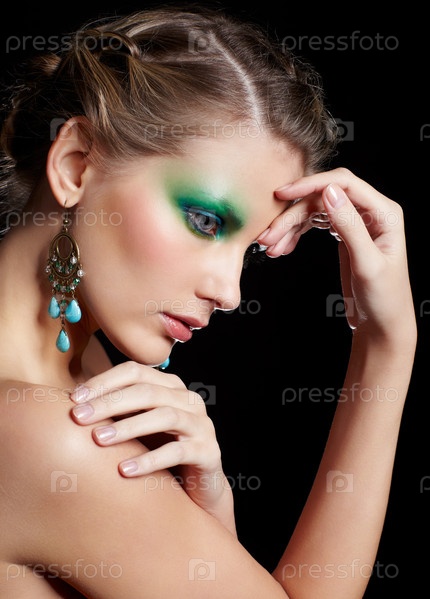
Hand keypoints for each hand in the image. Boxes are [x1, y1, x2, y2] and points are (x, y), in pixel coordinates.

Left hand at [70, 361, 235, 534]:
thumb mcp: (139, 426)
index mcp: (171, 387)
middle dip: (110, 402)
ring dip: (129, 426)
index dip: (104, 382)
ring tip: (98, 440)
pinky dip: (149, 460)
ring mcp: (201, 424)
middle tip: (79, 417)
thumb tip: (72, 401)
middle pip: (147, 391)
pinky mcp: (208, 452)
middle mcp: (188, 400)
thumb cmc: (161, 450)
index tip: (74, 398)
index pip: (135, 372)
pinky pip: (178, 452)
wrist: (199, 487)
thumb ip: (117, 411)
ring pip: (165, 416)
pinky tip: (124, 470)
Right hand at [258, 167, 415, 340]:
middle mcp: (370, 211)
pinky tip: (282, 248)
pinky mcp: (342, 234)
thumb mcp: (367, 264)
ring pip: (314, 211)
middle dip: (293, 215)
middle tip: (268, 236)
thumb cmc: (383, 299)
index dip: (311, 185)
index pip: (343, 184)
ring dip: (289, 227)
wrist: (381, 325)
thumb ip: (349, 226)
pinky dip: (295, 234)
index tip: (282, 195)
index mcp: (384, 213)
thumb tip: (329, 191)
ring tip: (270, 246)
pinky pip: (314, 224)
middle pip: (323, 198)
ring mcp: (354, 222)